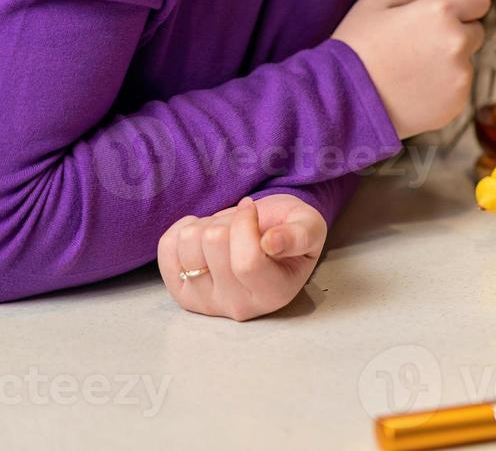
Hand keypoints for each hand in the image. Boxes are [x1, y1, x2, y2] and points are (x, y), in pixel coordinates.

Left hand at [158, 194, 327, 320]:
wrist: (268, 239)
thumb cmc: (291, 230)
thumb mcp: (310, 226)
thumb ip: (299, 235)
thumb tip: (271, 243)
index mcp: (275, 293)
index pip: (247, 262)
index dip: (245, 224)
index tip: (251, 207)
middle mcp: (239, 307)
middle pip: (214, 244)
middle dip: (228, 220)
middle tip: (242, 223)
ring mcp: (206, 303)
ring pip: (188, 243)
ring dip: (208, 225)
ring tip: (226, 232)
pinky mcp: (182, 293)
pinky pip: (166, 248)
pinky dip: (183, 229)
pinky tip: (203, 235)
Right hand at [331, 0, 490, 138]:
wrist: (340, 101)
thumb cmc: (355, 47)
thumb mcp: (376, 1)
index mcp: (441, 12)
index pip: (480, 0)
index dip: (465, 5)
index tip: (451, 13)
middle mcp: (457, 43)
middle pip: (476, 32)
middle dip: (456, 34)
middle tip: (419, 45)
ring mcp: (459, 77)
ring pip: (466, 62)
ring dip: (448, 63)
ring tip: (409, 71)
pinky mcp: (456, 105)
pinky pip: (457, 88)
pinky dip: (442, 88)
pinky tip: (412, 90)